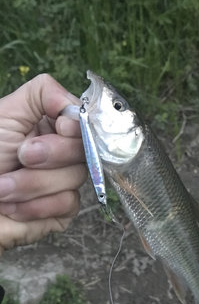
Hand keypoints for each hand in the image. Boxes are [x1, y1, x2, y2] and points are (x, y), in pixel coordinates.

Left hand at [0, 74, 86, 255]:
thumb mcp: (6, 114)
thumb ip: (42, 94)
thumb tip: (75, 107)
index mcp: (50, 127)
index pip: (85, 122)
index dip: (78, 126)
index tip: (60, 127)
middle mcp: (62, 153)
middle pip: (85, 149)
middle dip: (51, 154)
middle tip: (20, 156)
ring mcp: (64, 182)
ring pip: (76, 177)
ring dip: (32, 184)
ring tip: (2, 188)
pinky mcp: (63, 210)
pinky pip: (68, 203)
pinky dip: (36, 205)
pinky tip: (13, 207)